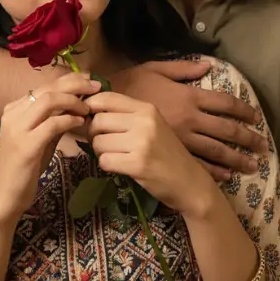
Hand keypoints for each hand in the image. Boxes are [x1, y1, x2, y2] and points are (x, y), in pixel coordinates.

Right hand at [0, 73, 101, 221]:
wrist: (7, 194)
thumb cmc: (26, 167)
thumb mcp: (40, 137)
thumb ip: (53, 119)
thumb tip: (77, 103)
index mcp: (14, 109)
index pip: (45, 86)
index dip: (69, 80)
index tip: (89, 81)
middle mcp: (13, 114)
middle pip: (48, 89)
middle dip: (76, 84)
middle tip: (96, 86)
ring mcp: (17, 129)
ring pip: (49, 101)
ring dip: (73, 101)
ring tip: (88, 109)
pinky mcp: (26, 145)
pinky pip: (53, 124)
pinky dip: (70, 120)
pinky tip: (81, 123)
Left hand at [86, 92, 217, 215]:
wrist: (189, 182)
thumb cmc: (167, 153)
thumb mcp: (152, 125)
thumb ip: (126, 115)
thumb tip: (90, 108)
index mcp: (147, 108)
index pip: (106, 98)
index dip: (91, 107)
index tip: (91, 118)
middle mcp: (144, 121)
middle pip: (98, 121)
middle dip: (94, 134)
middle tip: (104, 143)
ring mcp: (141, 142)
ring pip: (98, 142)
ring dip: (101, 152)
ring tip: (115, 155)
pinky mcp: (137, 164)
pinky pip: (105, 161)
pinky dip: (107, 165)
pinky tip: (120, 167)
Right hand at [110, 60, 264, 180]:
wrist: (105, 108)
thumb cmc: (129, 84)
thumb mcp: (154, 69)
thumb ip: (182, 68)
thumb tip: (206, 66)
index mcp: (189, 96)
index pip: (225, 103)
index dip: (242, 110)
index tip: (256, 117)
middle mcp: (191, 118)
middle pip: (227, 130)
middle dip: (248, 138)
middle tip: (263, 146)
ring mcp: (182, 138)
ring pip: (217, 150)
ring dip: (237, 158)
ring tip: (253, 166)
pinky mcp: (171, 152)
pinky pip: (197, 164)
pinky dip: (215, 171)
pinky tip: (227, 176)